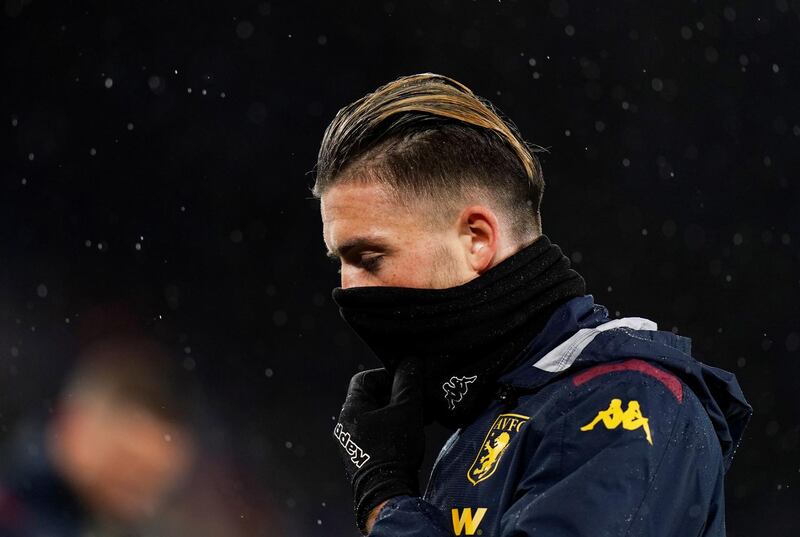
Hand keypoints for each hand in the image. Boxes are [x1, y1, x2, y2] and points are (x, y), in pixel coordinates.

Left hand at [333, 359, 425, 533]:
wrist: (386, 493)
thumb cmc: (394, 448)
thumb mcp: (406, 409)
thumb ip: (409, 382)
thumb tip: (411, 360)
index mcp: (351, 409)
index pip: (364, 379)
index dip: (387, 375)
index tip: (407, 382)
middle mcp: (346, 424)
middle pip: (371, 398)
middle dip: (395, 396)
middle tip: (416, 400)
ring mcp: (351, 443)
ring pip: (376, 417)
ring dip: (396, 414)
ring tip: (417, 417)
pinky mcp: (361, 458)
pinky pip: (376, 434)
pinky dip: (392, 430)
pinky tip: (410, 435)